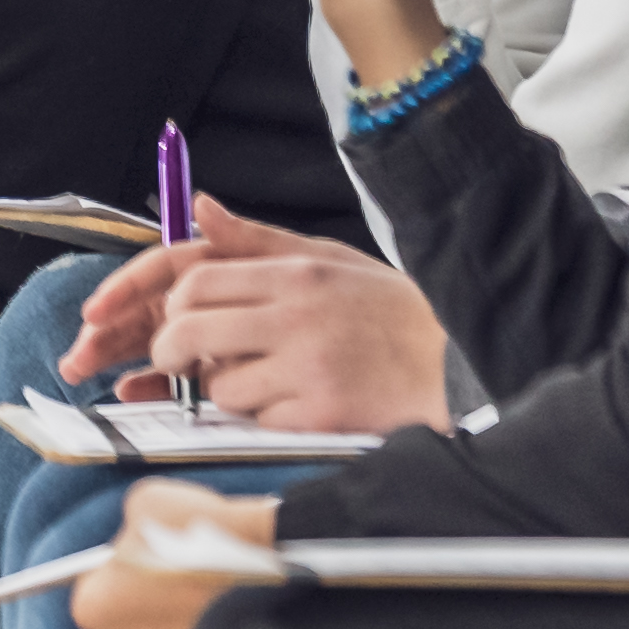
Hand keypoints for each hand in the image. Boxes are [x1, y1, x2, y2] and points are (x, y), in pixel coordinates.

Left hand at [68, 484, 277, 628]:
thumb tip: (137, 533)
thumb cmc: (199, 533)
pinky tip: (229, 612)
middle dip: (151, 601)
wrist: (272, 570)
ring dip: (182, 623)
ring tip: (212, 592)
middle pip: (130, 622)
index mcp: (92, 606)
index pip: (97, 586)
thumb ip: (130, 525)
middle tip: (183, 573)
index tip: (149, 554)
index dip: (124, 567)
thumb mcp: (148, 502)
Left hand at [118, 207, 450, 431]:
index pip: (196, 281)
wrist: (458, 363)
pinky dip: (267, 416)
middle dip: (170, 352)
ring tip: (265, 378)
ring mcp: (308, 368)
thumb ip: (258, 240)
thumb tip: (201, 208)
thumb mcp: (330, 260)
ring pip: (218, 386)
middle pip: (188, 333)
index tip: (169, 323)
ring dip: (226, 389)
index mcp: (297, 275)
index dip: (170, 307)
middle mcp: (296, 317)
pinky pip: (258, 420)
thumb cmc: (390, 312)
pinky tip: (300, 401)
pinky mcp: (321, 413)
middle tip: (181, 362)